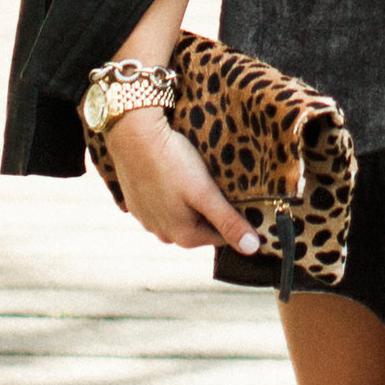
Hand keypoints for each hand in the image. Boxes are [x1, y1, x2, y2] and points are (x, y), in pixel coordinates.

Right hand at [104, 103, 263, 256]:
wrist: (132, 135)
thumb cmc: (172, 162)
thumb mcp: (206, 192)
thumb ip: (229, 222)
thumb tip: (252, 248)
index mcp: (183, 236)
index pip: (222, 235)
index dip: (234, 217)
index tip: (240, 195)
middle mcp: (163, 234)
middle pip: (201, 226)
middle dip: (212, 209)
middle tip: (216, 182)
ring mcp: (147, 219)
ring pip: (180, 214)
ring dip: (190, 201)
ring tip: (195, 176)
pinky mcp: (136, 202)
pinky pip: (162, 203)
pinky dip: (171, 193)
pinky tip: (174, 174)